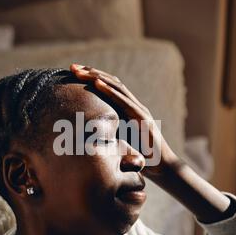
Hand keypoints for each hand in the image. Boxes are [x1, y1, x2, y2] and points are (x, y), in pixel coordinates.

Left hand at [69, 64, 178, 181]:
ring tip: (82, 71)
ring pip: (117, 87)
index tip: (74, 73)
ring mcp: (139, 110)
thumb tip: (84, 136)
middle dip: (91, 73)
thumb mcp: (118, 144)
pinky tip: (98, 83)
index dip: (92, 78)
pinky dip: (110, 91)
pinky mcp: (143, 118)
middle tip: (72, 66)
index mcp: (127, 110)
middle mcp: (134, 106)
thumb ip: (107, 136)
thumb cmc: (141, 158)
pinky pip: (124, 101)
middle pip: (111, 83)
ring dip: (97, 77)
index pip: (108, 88)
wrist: (163, 168)